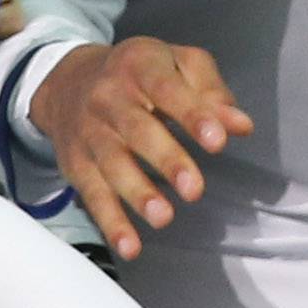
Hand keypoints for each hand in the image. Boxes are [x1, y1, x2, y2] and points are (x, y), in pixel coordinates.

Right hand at [29, 39, 253, 261]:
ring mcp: (90, 132)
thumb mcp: (176, 63)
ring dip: (137, 193)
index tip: (217, 140)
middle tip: (193, 189)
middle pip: (137, 129)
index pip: (167, 88)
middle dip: (166, 160)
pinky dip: (109, 221)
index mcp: (139, 66)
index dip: (192, 114)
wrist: (67, 80)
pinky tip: (129, 245)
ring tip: (163, 217)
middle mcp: (109, 98)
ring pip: (111, 163)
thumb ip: (211, 91)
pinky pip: (92, 194)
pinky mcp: (77, 163)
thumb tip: (240, 125)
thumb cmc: (137, 74)